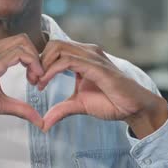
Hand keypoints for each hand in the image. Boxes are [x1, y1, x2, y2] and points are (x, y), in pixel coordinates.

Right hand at [0, 34, 43, 141]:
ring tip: (35, 80)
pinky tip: (33, 79)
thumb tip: (39, 121)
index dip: (31, 59)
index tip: (34, 79)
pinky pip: (19, 54)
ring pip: (23, 43)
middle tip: (37, 78)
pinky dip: (32, 63)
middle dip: (36, 57)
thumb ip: (20, 108)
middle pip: (22, 40)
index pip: (17, 44)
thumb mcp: (1, 104)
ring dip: (36, 61)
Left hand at [38, 40, 167, 137]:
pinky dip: (52, 70)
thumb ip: (61, 109)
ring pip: (58, 48)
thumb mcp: (79, 105)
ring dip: (43, 64)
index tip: (33, 80)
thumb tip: (44, 124)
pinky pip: (67, 60)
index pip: (55, 48)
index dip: (40, 61)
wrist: (134, 107)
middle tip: (33, 80)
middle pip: (54, 43)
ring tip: (38, 82)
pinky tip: (45, 81)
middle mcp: (87, 52)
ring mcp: (92, 56)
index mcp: (82, 56)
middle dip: (39, 60)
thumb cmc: (111, 102)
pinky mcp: (96, 66)